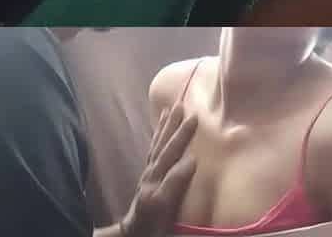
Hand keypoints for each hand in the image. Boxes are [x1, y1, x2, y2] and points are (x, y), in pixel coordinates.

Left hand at [120, 105, 197, 236]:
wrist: (133, 231)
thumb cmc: (153, 227)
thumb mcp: (164, 212)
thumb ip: (174, 186)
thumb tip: (191, 162)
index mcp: (156, 191)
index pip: (173, 170)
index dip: (184, 156)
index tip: (198, 142)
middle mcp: (150, 178)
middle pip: (165, 152)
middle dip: (178, 133)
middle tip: (189, 112)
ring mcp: (148, 173)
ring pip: (158, 144)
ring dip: (167, 126)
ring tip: (174, 107)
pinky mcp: (148, 171)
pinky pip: (154, 147)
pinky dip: (159, 132)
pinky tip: (163, 120)